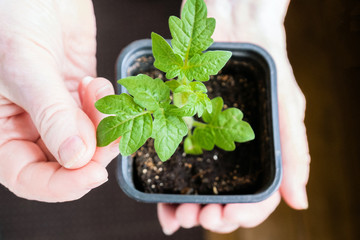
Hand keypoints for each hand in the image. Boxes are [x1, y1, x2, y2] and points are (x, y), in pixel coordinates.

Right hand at [0, 0, 118, 201]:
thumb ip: (51, 114)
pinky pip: (100, 115)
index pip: (29, 177)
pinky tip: (95, 82)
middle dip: (93, 152)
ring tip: (93, 90)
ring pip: (88, 141)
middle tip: (107, 129)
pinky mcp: (78, 93)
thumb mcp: (24, 65)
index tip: (94, 175)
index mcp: (1, 128)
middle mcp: (28, 124)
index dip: (62, 185)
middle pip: (66, 163)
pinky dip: (106, 106)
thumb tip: (76, 158)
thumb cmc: (9, 14)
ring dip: (102, 125)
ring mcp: (56, 110)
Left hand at [158, 0, 309, 233]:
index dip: (242, 215)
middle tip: (191, 218)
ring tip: (175, 215)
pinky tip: (160, 202)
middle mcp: (234, 149)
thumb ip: (293, 149)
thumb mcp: (286, 104)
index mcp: (261, 149)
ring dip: (186, 208)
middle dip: (209, 215)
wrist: (235, 19)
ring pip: (199, 188)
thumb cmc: (267, 58)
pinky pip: (174, 163)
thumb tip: (299, 202)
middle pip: (225, 198)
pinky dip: (167, 189)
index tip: (221, 217)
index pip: (258, 198)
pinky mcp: (183, 126)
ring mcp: (208, 139)